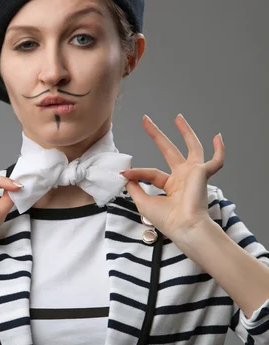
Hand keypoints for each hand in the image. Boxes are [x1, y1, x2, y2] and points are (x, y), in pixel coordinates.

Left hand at [120, 114, 224, 241]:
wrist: (185, 227)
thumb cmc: (168, 220)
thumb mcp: (143, 202)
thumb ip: (134, 187)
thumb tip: (125, 175)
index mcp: (171, 186)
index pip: (151, 173)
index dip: (137, 172)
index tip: (124, 173)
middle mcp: (184, 178)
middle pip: (169, 150)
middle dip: (157, 135)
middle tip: (146, 120)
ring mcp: (194, 174)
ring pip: (192, 147)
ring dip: (185, 132)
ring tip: (177, 117)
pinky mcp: (202, 173)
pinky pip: (216, 161)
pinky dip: (220, 150)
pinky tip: (218, 137)